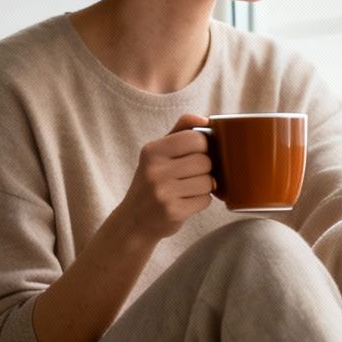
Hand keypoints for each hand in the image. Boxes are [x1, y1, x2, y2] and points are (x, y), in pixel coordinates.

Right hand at [117, 114, 214, 241]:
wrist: (133, 221)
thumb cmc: (151, 182)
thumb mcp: (157, 153)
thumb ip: (180, 131)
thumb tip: (205, 120)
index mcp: (152, 151)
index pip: (196, 139)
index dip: (203, 146)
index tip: (195, 153)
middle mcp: (155, 170)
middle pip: (205, 161)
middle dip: (204, 169)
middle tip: (191, 175)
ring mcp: (163, 192)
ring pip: (208, 182)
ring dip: (204, 187)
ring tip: (187, 189)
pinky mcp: (173, 211)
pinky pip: (205, 200)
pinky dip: (201, 201)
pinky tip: (186, 202)